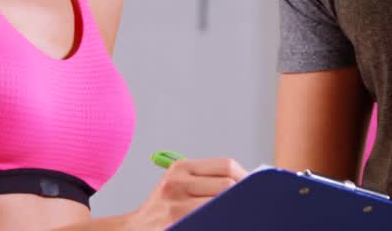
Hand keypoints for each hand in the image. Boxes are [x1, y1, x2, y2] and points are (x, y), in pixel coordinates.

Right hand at [130, 158, 246, 229]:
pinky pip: (211, 222)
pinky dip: (223, 222)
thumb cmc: (165, 208)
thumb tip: (249, 183)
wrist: (135, 230)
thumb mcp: (180, 184)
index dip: (246, 177)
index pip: (226, 166)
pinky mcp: (175, 225)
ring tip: (244, 214)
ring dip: (236, 211)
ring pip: (222, 206)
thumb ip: (208, 180)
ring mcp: (174, 208)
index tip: (256, 187)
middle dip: (244, 196)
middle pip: (227, 186)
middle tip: (255, 204)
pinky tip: (228, 223)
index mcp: (180, 168)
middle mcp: (176, 184)